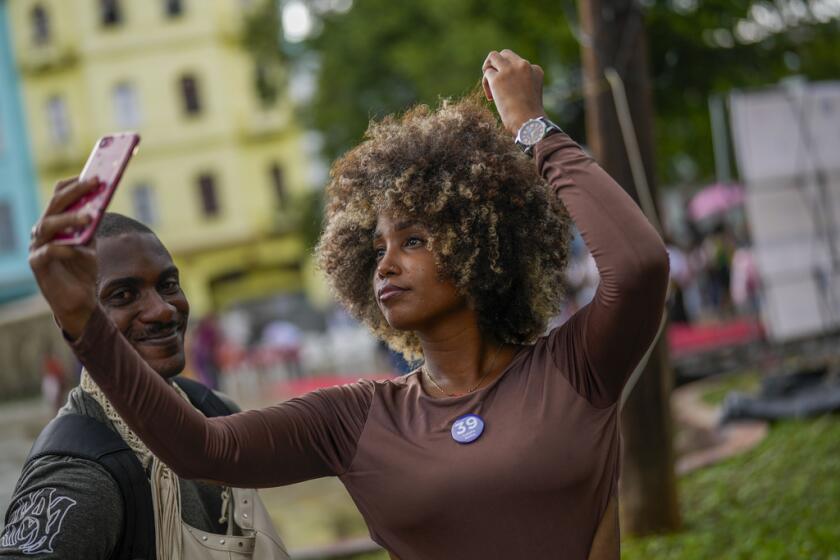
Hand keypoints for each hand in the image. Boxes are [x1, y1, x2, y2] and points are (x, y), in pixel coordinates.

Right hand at [28, 177, 99, 338]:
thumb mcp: (90, 242)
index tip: (93, 175)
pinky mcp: (37, 265)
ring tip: (89, 216)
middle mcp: (42, 231)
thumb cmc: (83, 268)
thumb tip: (103, 198)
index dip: (74, 184)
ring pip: (47, 225)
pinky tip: (78, 248)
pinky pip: (48, 251)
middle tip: (95, 184)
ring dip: (69, 218)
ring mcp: (37, 247)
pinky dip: (63, 247)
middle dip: (75, 193)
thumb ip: (91, 224)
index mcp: (54, 222)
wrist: (80, 300)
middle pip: (54, 205)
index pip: (58, 196)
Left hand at [482, 49, 545, 135]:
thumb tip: (505, 85)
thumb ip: (522, 84)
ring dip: (488, 68)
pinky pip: (487, 73)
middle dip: (498, 65)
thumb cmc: (530, 116)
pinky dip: (486, 84)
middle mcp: (524, 65)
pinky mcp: (498, 78)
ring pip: (493, 56)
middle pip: (505, 54)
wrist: (528, 122)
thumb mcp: (531, 94)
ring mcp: (510, 70)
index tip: (511, 90)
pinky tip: (490, 97)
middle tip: (494, 80)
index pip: (519, 64)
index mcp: (535, 70)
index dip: (511, 76)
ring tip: (489, 83)